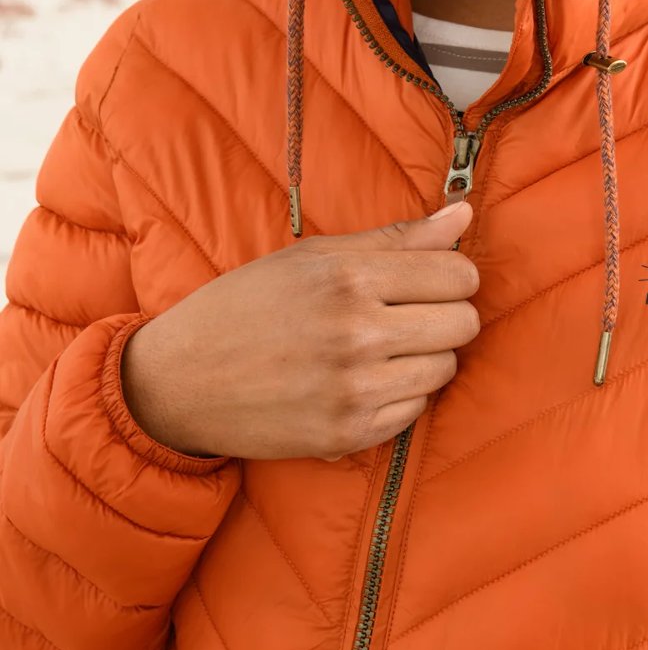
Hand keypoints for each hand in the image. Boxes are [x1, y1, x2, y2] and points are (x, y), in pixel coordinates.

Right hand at [120, 202, 477, 460]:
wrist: (182, 380)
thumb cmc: (249, 304)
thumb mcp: (315, 255)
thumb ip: (398, 237)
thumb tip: (464, 215)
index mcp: (350, 276)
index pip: (458, 275)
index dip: (451, 275)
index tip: (428, 280)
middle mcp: (358, 332)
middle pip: (464, 323)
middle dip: (445, 314)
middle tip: (407, 314)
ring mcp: (356, 388)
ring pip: (446, 368)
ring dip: (425, 356)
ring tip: (381, 347)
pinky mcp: (350, 434)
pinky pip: (416, 410)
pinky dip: (400, 395)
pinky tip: (364, 381)